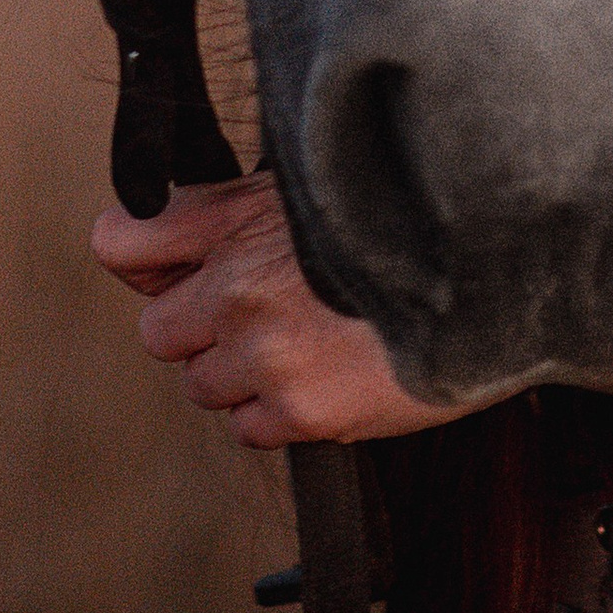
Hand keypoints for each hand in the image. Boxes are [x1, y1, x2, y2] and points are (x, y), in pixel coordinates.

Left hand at [90, 172, 490, 446]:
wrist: (492, 277)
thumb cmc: (409, 220)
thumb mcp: (316, 184)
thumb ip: (241, 206)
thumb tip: (176, 233)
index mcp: (238, 219)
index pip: (121, 244)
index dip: (145, 260)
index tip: (176, 268)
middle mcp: (237, 287)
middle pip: (159, 332)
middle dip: (202, 328)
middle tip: (266, 314)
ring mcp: (266, 355)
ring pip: (205, 386)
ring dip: (243, 374)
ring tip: (312, 341)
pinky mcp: (302, 411)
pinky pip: (251, 428)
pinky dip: (281, 412)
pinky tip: (333, 372)